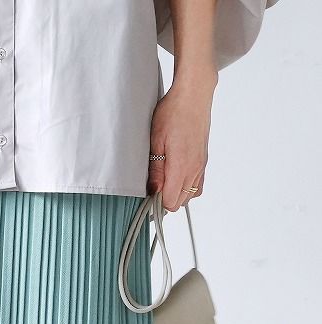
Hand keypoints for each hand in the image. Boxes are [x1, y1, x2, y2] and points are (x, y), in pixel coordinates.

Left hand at [147, 67, 216, 210]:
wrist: (194, 94)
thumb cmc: (173, 112)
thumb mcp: (156, 140)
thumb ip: (156, 170)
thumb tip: (153, 191)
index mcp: (182, 166)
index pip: (170, 203)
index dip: (156, 203)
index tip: (147, 195)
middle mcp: (194, 169)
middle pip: (179, 203)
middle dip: (164, 200)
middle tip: (152, 187)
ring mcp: (200, 166)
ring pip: (189, 196)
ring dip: (175, 194)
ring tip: (162, 180)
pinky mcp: (203, 161)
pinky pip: (196, 185)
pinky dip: (185, 187)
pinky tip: (175, 176)